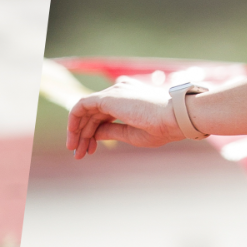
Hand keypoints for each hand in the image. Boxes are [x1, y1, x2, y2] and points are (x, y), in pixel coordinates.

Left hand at [66, 77, 186, 157]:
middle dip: (83, 135)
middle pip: (93, 114)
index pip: (103, 114)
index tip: (91, 150)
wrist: (174, 118)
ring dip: (78, 132)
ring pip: (85, 111)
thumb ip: (111, 131)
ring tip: (76, 152)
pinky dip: (74, 120)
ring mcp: (112, 92)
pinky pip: (81, 106)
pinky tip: (73, 137)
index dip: (93, 133)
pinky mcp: (106, 97)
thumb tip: (94, 134)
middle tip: (79, 155)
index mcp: (127, 98)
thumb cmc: (161, 127)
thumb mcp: (131, 133)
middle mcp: (118, 91)